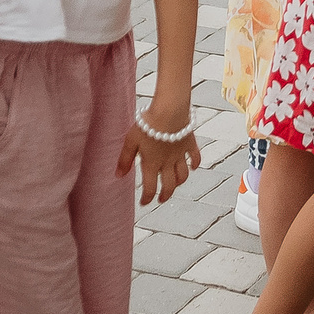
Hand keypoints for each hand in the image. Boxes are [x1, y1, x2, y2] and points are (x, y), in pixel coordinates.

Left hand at [119, 87, 201, 204]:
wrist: (169, 110)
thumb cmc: (147, 124)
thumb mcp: (131, 141)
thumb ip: (125, 159)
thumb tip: (118, 176)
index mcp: (152, 163)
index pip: (150, 188)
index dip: (147, 198)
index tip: (144, 203)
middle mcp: (167, 162)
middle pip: (169, 185)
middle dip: (165, 195)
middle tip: (161, 199)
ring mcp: (180, 154)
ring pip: (183, 175)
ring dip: (179, 183)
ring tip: (175, 185)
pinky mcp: (190, 143)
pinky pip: (195, 157)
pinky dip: (195, 164)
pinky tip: (193, 167)